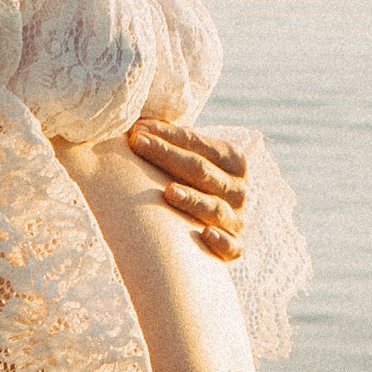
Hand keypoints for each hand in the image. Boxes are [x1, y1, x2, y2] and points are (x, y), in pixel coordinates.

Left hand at [125, 118, 248, 259]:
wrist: (201, 230)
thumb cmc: (186, 186)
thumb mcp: (185, 162)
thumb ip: (169, 142)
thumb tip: (133, 123)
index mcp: (233, 160)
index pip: (198, 144)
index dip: (168, 135)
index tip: (137, 129)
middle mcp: (238, 189)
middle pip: (202, 171)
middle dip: (167, 155)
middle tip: (137, 143)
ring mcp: (236, 219)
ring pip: (214, 208)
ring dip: (193, 200)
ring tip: (168, 192)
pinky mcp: (234, 249)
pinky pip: (231, 247)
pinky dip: (221, 241)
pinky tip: (204, 234)